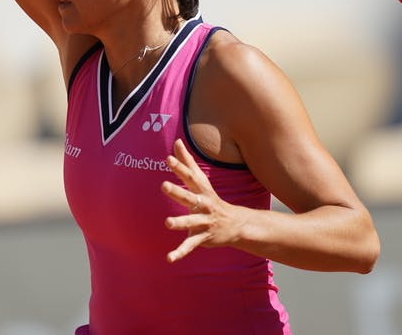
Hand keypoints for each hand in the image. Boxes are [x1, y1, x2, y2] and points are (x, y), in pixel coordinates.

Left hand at [161, 138, 239, 262]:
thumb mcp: (201, 181)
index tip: (169, 158)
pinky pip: (190, 245)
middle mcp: (204, 205)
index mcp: (202, 191)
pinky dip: (179, 253)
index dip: (181, 167)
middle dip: (178, 192)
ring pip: (191, 222)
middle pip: (190, 197)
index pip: (191, 177)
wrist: (237, 225)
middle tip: (164, 186)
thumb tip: (176, 142)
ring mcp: (204, 222)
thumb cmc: (211, 200)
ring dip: (180, 222)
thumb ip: (188, 162)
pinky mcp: (203, 238)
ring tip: (167, 222)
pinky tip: (169, 259)